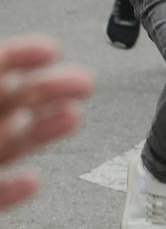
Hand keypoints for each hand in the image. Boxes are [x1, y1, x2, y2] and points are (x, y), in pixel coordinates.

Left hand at [0, 35, 93, 211]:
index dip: (22, 54)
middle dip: (51, 88)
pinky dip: (17, 189)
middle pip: (11, 101)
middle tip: (85, 82)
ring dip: (46, 130)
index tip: (52, 49)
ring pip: (12, 143)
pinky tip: (35, 180)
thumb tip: (7, 79)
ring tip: (74, 118)